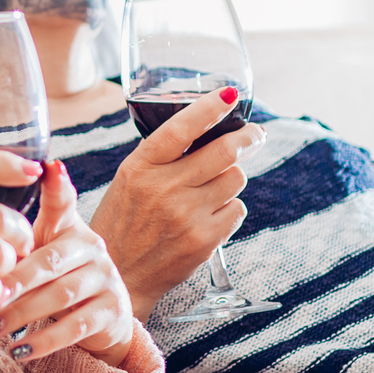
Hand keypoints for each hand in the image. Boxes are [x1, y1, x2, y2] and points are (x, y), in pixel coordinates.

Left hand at [0, 161, 139, 367]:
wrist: (100, 317)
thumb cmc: (54, 278)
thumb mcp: (38, 251)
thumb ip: (12, 238)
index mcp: (68, 226)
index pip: (63, 201)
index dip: (57, 185)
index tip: (49, 168)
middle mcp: (92, 246)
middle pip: (51, 260)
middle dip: (16, 280)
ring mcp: (106, 277)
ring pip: (61, 295)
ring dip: (23, 314)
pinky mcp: (112, 310)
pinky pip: (76, 327)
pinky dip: (45, 340)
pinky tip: (20, 349)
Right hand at [86, 87, 261, 319]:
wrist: (119, 277)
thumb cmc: (122, 224)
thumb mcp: (127, 181)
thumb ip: (160, 158)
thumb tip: (207, 131)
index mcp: (140, 167)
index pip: (180, 127)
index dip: (209, 107)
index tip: (229, 95)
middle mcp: (163, 188)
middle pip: (224, 151)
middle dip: (247, 138)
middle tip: (254, 135)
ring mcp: (186, 214)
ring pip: (235, 179)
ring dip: (231, 179)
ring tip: (213, 189)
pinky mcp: (204, 239)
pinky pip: (237, 209)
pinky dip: (229, 209)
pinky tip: (210, 216)